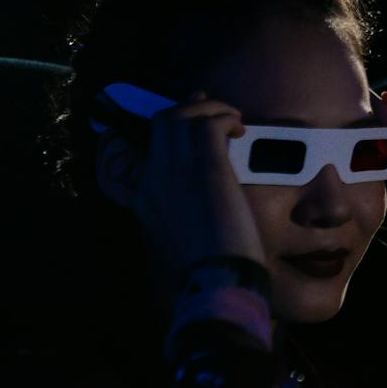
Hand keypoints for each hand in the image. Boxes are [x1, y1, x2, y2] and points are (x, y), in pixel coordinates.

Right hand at [135, 92, 265, 282]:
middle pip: (162, 121)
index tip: (196, 119)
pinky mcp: (207, 170)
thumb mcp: (183, 233)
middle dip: (191, 108)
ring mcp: (178, 171)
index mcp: (146, 194)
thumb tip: (205, 192)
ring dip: (212, 109)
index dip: (174, 125)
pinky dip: (226, 117)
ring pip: (182, 116)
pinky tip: (240, 128)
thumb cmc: (208, 265)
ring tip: (233, 120)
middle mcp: (155, 177)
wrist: (215, 280)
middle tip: (216, 111)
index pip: (151, 143)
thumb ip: (185, 207)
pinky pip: (209, 124)